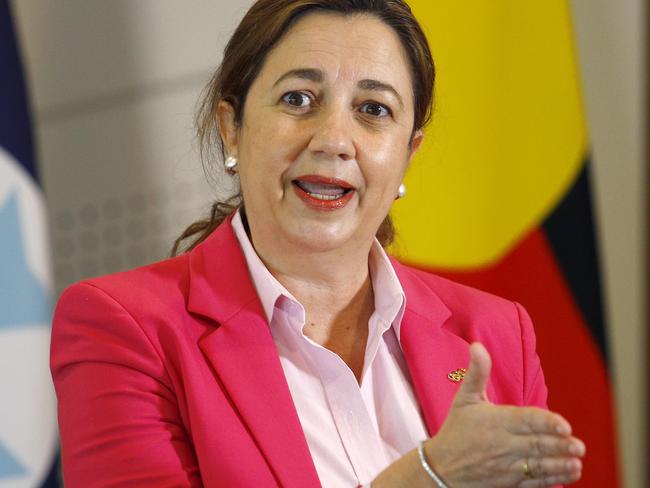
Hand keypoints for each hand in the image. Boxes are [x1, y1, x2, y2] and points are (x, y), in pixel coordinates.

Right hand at [425, 342, 584, 486]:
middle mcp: (503, 444)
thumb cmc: (455, 429)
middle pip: (536, 444)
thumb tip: (477, 346)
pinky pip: (535, 481)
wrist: (440, 468)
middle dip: (559, 446)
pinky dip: (554, 479)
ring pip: (538, 465)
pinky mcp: (510, 483)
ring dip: (560, 464)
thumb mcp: (464, 398)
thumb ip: (477, 372)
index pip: (525, 420)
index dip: (546, 423)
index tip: (565, 426)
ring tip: (577, 461)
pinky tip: (570, 473)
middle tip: (579, 445)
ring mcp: (507, 466)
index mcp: (496, 421)